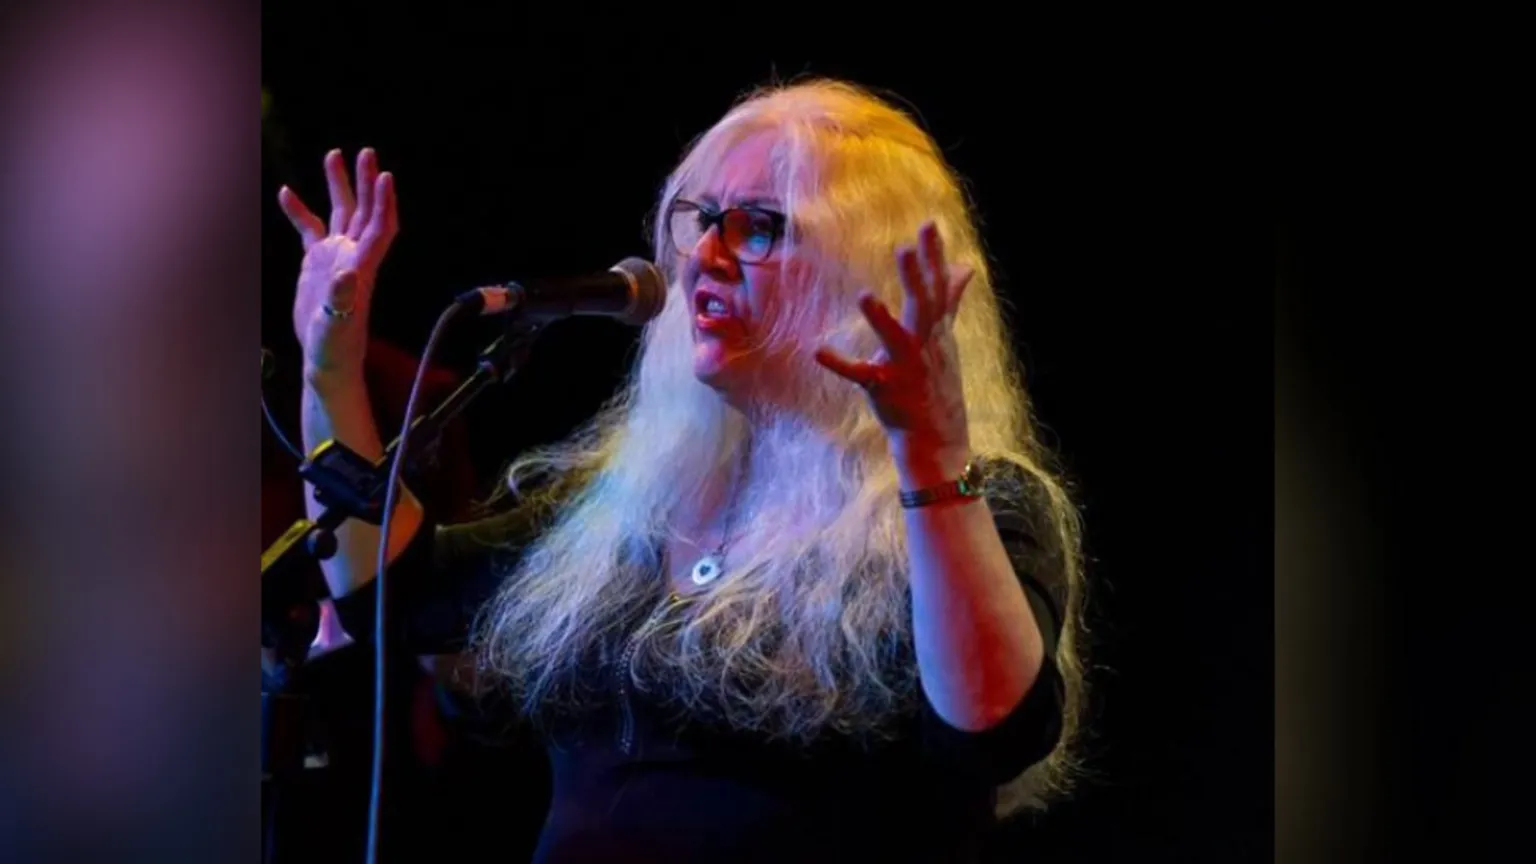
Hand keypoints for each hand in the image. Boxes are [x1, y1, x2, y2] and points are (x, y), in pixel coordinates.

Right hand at [278, 147, 397, 384]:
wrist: (326, 357)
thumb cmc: (336, 345)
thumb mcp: (338, 324)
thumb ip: (342, 300)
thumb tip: (345, 274)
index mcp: (363, 268)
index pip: (379, 227)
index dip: (383, 203)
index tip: (384, 176)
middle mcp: (353, 256)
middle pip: (364, 211)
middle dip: (365, 182)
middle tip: (365, 152)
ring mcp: (335, 256)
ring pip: (340, 213)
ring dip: (338, 185)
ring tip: (333, 155)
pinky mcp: (317, 263)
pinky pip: (310, 229)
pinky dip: (299, 211)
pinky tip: (286, 192)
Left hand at [814, 222, 973, 471]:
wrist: (937, 435)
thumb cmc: (937, 378)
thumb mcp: (946, 335)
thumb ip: (951, 297)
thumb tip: (964, 266)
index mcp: (935, 329)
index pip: (937, 287)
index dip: (933, 256)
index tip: (927, 224)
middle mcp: (923, 344)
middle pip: (923, 307)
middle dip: (915, 279)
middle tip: (905, 248)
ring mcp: (905, 367)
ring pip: (894, 340)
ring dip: (880, 320)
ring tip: (864, 296)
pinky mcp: (884, 388)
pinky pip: (860, 374)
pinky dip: (840, 364)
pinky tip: (818, 351)